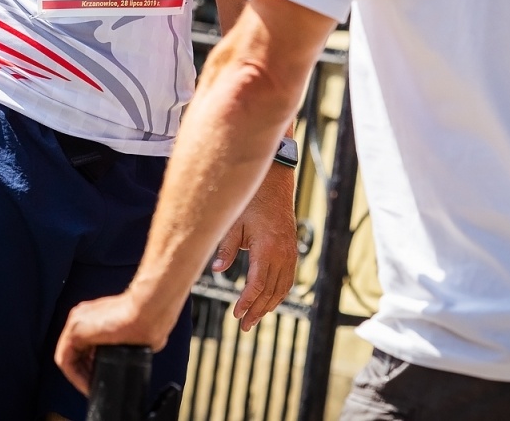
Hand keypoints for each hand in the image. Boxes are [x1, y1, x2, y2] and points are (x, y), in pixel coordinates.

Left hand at [55, 289, 174, 396]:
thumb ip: (127, 341)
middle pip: (77, 351)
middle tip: (97, 384)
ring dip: (80, 375)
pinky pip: (66, 360)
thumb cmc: (148, 319)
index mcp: (97, 315)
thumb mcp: (135, 334)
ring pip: (70, 356)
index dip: (92, 364)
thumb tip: (136, 353)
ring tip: (92, 387)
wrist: (149, 311)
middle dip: (87, 370)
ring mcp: (77, 321)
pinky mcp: (75, 331)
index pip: (86, 344)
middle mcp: (84, 316)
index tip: (102, 376)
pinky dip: (75, 375)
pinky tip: (87, 385)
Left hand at [211, 163, 296, 330]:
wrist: (274, 183)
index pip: (257, 285)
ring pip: (282, 288)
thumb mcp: (235, 223)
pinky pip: (288, 279)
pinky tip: (269, 302)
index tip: (236, 314)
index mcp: (267, 249)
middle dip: (257, 311)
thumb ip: (226, 248)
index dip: (247, 302)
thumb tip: (217, 270)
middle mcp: (282, 254)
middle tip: (244, 326)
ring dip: (269, 306)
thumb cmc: (252, 201)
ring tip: (254, 319)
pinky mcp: (292, 251)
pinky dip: (279, 294)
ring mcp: (290, 253)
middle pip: (271, 292)